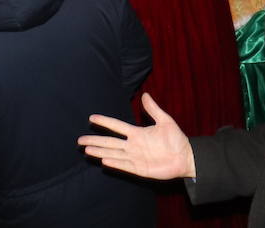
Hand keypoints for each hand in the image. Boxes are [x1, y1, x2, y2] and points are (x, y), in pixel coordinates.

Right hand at [78, 92, 194, 179]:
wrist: (185, 156)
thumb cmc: (176, 139)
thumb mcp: (165, 121)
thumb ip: (153, 109)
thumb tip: (145, 95)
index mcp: (137, 133)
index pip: (117, 126)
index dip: (105, 122)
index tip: (92, 118)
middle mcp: (133, 145)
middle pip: (110, 142)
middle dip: (95, 140)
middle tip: (80, 140)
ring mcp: (135, 158)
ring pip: (113, 154)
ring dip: (100, 151)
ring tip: (86, 149)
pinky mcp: (140, 169)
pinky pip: (124, 166)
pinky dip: (114, 163)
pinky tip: (103, 160)